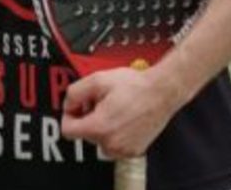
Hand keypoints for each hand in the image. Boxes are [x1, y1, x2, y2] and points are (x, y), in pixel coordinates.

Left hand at [58, 67, 178, 158]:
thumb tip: (69, 104)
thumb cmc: (135, 86)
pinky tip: (124, 117)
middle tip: (102, 101)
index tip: (77, 107)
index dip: (69, 115)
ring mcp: (122, 149)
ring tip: (114, 109)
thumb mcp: (97, 80)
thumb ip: (75, 92)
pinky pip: (114, 144)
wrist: (162, 92)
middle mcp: (110, 143)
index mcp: (99, 127)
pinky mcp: (133, 150)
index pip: (68, 131)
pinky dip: (115, 132)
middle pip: (85, 133)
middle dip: (89, 117)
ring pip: (100, 140)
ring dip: (102, 126)